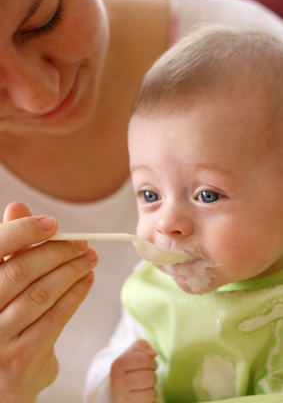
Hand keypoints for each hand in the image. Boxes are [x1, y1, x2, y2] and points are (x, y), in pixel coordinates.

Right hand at [0, 202, 97, 402]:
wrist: (4, 376)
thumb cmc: (4, 316)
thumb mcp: (2, 279)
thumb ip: (10, 245)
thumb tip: (17, 207)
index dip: (23, 231)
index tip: (53, 224)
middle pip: (21, 270)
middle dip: (58, 252)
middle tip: (83, 244)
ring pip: (40, 294)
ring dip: (71, 272)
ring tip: (90, 260)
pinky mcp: (19, 358)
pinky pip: (54, 318)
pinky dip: (75, 295)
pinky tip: (86, 281)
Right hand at [111, 339, 157, 402]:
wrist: (117, 388)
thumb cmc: (129, 367)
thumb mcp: (133, 352)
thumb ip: (143, 346)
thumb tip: (153, 353)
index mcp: (118, 365)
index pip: (144, 360)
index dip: (151, 361)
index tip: (148, 364)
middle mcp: (117, 383)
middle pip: (150, 377)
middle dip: (152, 375)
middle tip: (146, 375)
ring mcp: (122, 399)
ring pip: (152, 393)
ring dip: (151, 388)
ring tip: (143, 386)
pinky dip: (150, 400)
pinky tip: (141, 396)